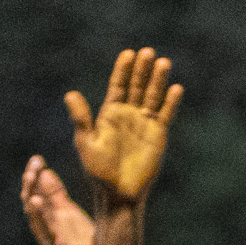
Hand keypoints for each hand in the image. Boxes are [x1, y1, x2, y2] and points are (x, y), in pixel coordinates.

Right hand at [21, 156, 97, 244]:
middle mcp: (43, 223)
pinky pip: (46, 229)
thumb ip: (56, 194)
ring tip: (32, 179)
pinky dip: (40, 215)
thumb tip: (46, 172)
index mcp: (46, 213)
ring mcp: (48, 235)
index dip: (34, 174)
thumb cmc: (78, 238)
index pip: (36, 190)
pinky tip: (37, 202)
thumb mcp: (67, 211)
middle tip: (34, 165)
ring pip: (34, 214)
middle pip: (30, 199)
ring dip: (32, 196)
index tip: (38, 159)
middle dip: (30, 182)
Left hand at [65, 47, 183, 205]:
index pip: (118, 85)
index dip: (123, 70)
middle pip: (136, 86)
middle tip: (148, 52)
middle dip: (142, 69)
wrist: (119, 192)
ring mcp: (144, 123)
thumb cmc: (98, 170)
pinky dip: (171, 102)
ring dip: (158, 80)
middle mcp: (128, 114)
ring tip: (163, 62)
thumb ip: (81, 119)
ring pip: (152, 96)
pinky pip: (165, 114)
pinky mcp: (158, 134)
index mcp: (110, 113)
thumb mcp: (86, 143)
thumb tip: (70, 94)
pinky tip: (176, 88)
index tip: (128, 54)